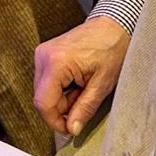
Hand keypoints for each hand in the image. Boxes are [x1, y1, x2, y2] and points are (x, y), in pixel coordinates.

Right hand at [33, 15, 129, 136]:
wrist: (113, 25)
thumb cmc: (111, 48)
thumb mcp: (102, 84)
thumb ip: (85, 109)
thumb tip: (72, 129)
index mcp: (56, 62)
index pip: (43, 104)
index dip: (55, 121)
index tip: (70, 128)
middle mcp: (44, 56)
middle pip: (42, 99)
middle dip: (62, 108)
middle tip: (84, 101)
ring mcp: (42, 53)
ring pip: (44, 92)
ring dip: (62, 98)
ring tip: (83, 88)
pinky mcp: (46, 54)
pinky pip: (47, 81)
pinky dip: (61, 88)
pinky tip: (77, 81)